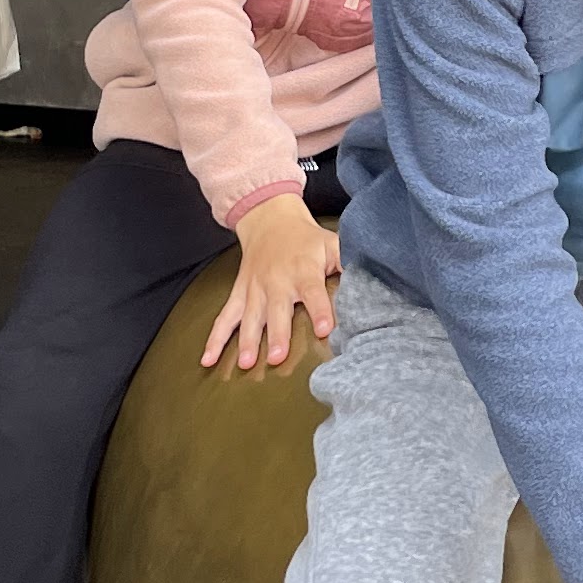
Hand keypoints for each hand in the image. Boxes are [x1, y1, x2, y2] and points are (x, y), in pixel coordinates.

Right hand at [201, 188, 340, 373]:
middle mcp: (277, 280)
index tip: (324, 329)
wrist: (270, 220)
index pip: (313, 291)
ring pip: (250, 317)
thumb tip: (374, 282)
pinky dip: (215, 339)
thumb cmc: (307, 239)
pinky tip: (208, 359)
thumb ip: (350, 263)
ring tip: (247, 362)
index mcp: (303, 270)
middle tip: (278, 357)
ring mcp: (255, 289)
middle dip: (278, 333)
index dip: (319, 309)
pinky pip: (225, 317)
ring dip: (248, 340)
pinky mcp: (240, 294)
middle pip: (277, 309)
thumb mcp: (333, 244)